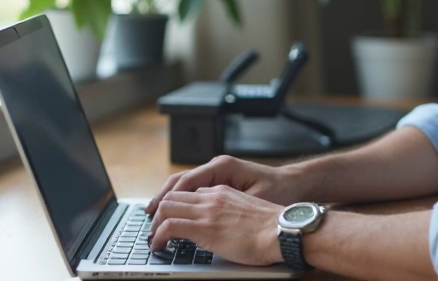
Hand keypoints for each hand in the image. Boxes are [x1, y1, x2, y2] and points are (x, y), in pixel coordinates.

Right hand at [146, 155, 302, 214]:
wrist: (296, 185)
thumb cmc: (279, 191)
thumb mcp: (252, 199)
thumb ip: (226, 206)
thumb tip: (201, 217)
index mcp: (222, 167)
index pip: (185, 182)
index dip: (167, 201)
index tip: (156, 216)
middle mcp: (218, 167)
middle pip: (180, 181)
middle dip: (162, 199)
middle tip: (147, 217)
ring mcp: (219, 174)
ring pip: (185, 185)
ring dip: (169, 199)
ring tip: (153, 215)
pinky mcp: (222, 183)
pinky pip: (195, 190)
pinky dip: (182, 200)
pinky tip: (174, 212)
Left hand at [148, 185, 283, 265]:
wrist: (282, 231)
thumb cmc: (274, 227)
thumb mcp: (250, 211)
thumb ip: (234, 212)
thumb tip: (227, 227)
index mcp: (225, 191)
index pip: (192, 191)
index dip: (178, 204)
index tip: (173, 216)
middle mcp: (213, 196)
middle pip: (174, 195)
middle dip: (160, 211)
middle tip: (155, 227)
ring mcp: (207, 211)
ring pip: (167, 207)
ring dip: (155, 223)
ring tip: (154, 238)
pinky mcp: (203, 228)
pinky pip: (169, 226)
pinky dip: (158, 235)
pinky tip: (159, 245)